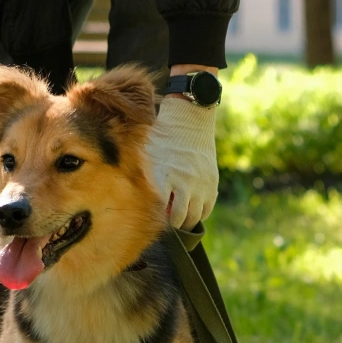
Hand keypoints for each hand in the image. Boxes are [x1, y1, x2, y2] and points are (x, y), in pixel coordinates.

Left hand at [146, 68, 218, 230]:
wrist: (190, 118)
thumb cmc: (162, 135)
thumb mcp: (147, 154)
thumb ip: (143, 176)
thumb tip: (130, 195)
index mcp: (165, 176)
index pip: (161, 210)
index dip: (157, 219)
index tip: (152, 219)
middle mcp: (184, 182)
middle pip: (180, 218)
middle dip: (172, 224)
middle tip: (166, 223)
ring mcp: (200, 183)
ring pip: (195, 216)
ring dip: (187, 221)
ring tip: (179, 220)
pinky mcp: (211, 181)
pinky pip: (207, 208)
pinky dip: (200, 214)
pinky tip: (192, 211)